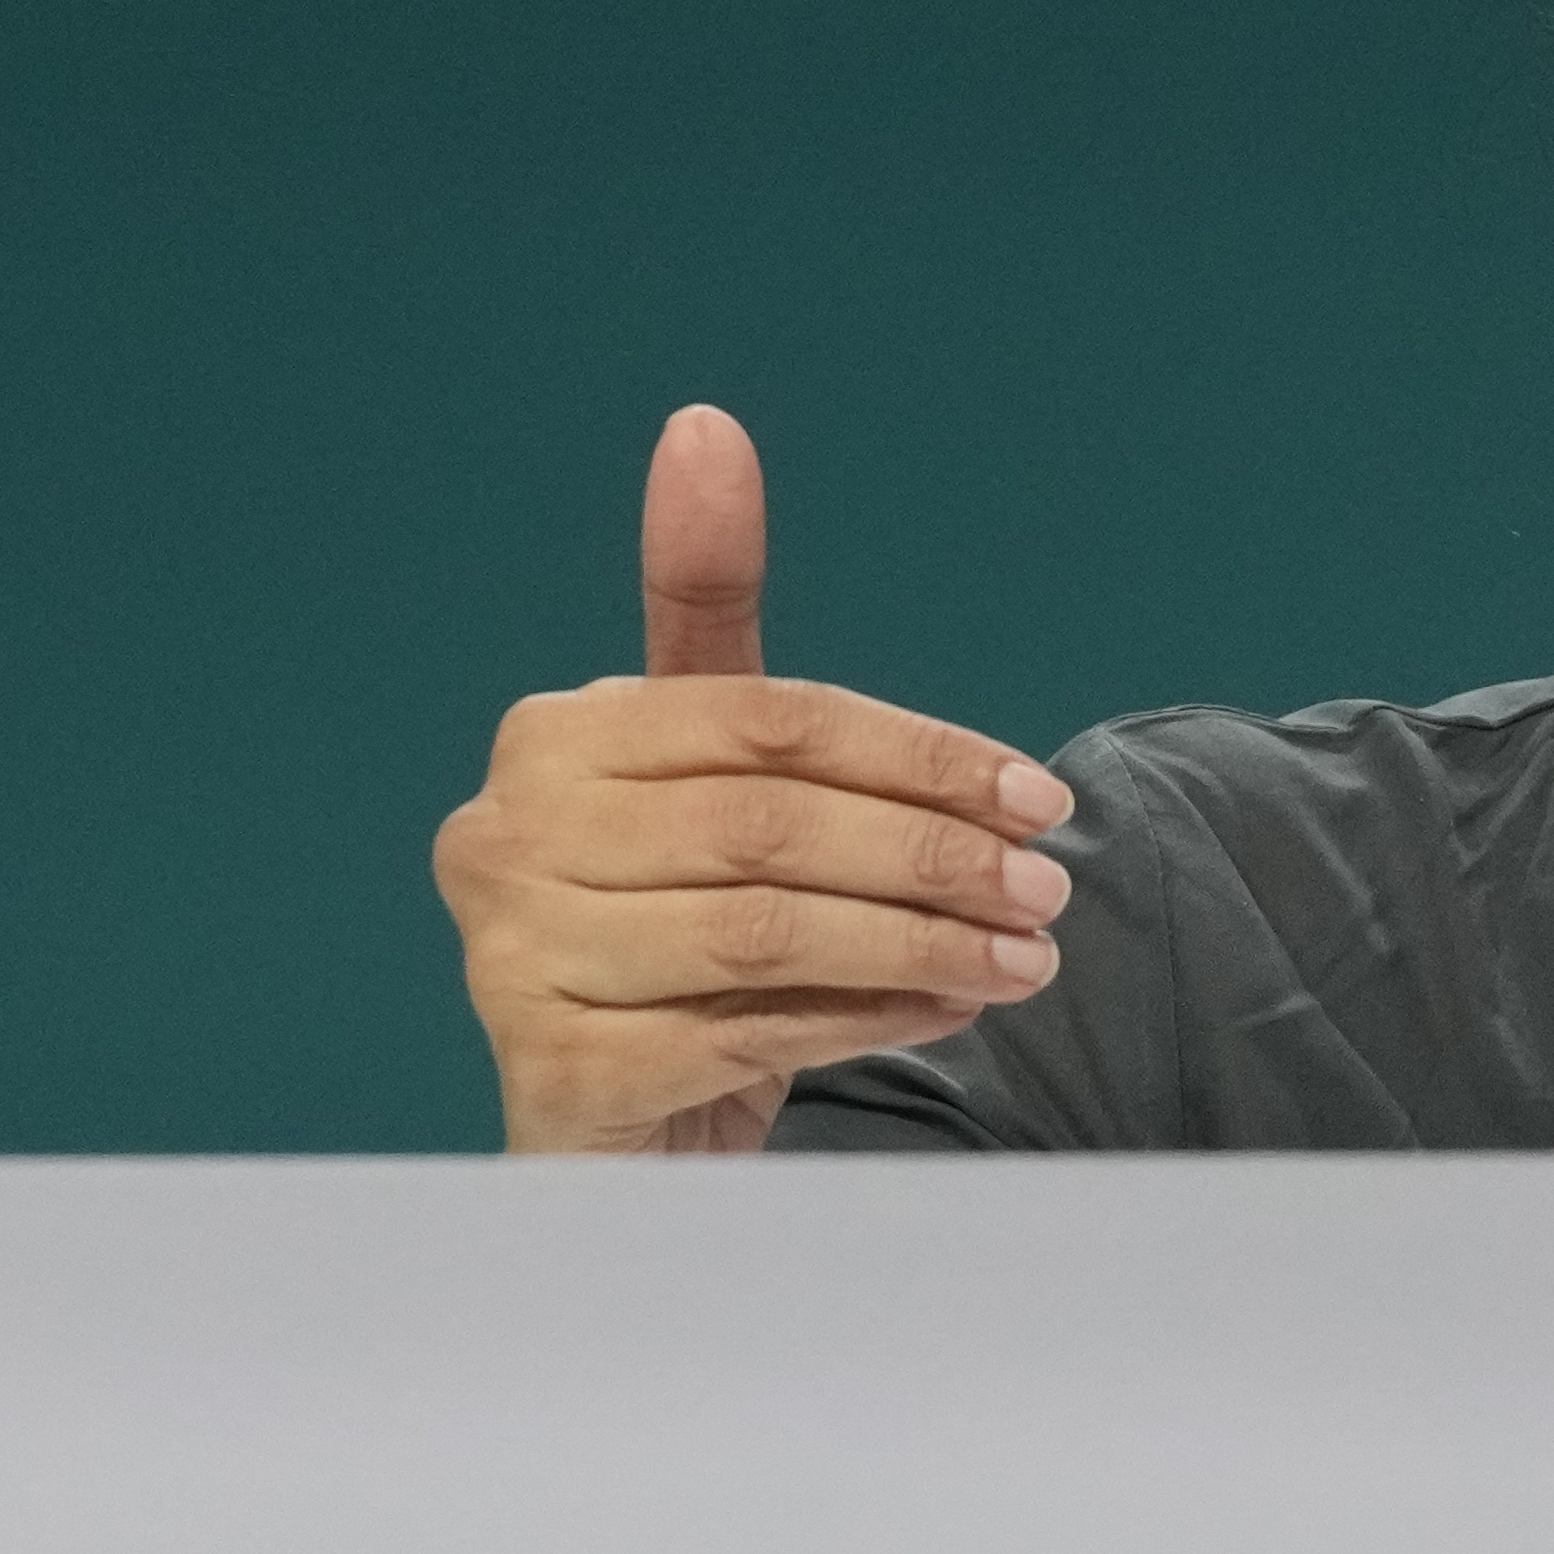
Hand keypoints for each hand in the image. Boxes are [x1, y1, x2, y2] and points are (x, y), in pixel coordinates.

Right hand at [432, 407, 1074, 1152]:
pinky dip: (866, 1019)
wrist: (620, 1128)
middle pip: (771, 823)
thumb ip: (705, 614)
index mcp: (551, 739)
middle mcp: (503, 836)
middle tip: (1050, 891)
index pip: (769, 719)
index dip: (920, 754)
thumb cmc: (679, 930)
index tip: (1038, 795)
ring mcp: (513, 961)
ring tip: (1025, 959)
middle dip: (934, 856)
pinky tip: (946, 1011)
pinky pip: (744, 1032)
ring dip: (922, 943)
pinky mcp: (554, 1075)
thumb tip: (703, 426)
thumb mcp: (706, 770)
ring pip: (765, 928)